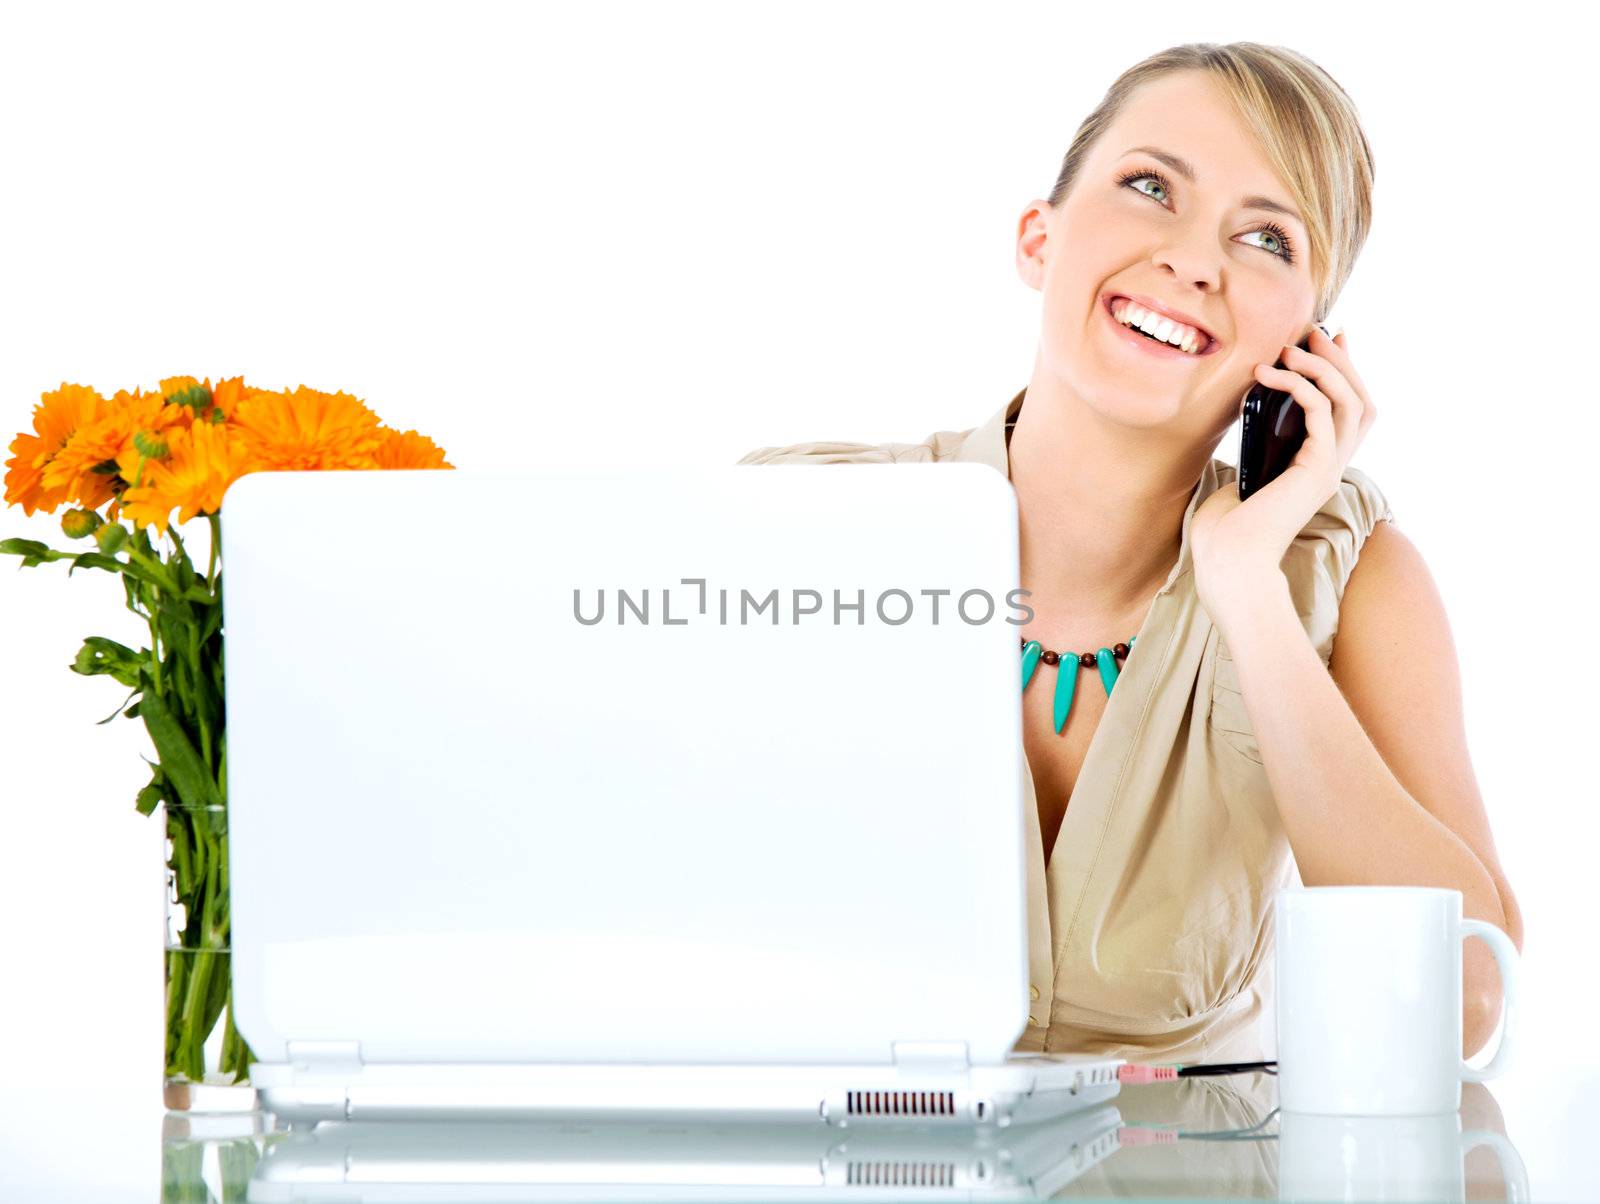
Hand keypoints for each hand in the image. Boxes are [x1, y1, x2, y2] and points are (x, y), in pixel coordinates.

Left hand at [1189, 327, 1376, 623]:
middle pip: (1360, 401)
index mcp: (1317, 469)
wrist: (1227, 564)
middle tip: (1317, 331)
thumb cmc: (1224, 532)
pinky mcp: (1316, 471)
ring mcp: (1327, 471)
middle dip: (1341, 361)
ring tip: (1291, 347)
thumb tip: (1240, 420)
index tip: (1327, 340)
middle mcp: (1331, 468)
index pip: (1348, 413)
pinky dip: (1302, 387)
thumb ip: (1251, 452)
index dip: (1344, 374)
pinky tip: (1272, 375)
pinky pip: (1324, 414)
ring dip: (1325, 368)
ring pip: (1352, 403)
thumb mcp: (1239, 479)